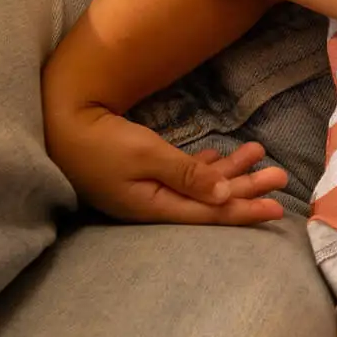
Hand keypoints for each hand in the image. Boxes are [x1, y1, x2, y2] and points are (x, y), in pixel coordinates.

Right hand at [44, 101, 287, 225]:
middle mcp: (152, 203)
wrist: (55, 123)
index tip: (276, 209)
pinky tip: (223, 159)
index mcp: (153, 207)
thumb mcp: (145, 155)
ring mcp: (144, 190)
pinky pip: (180, 174)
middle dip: (245, 187)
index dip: (243, 210)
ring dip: (229, 171)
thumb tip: (223, 194)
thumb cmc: (99, 140)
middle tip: (280, 175)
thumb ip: (185, 175)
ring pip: (197, 185)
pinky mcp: (138, 173)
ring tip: (259, 156)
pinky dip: (203, 167)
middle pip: (207, 200)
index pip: (208, 213)